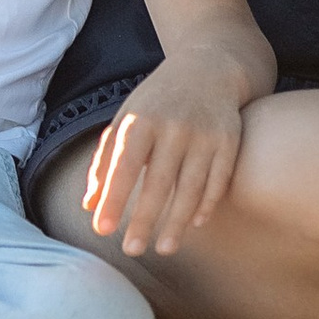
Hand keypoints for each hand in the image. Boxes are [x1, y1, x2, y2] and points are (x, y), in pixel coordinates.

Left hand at [83, 48, 253, 257]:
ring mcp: (204, 134)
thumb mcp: (125, 120)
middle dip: (144, 220)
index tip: (102, 230)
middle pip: (157, 182)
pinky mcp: (229, 141)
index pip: (123, 166)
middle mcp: (173, 127)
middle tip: (132, 250)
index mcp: (140, 120)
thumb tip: (89, 205)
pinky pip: (219, 180)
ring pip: (191, 187)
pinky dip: (208, 204)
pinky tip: (196, 223)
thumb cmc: (156, 101)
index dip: (113, 199)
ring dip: (178, 221)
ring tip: (163, 248)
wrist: (207, 68)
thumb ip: (104, 162)